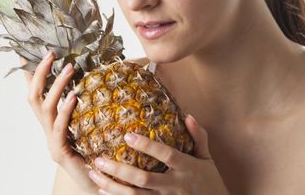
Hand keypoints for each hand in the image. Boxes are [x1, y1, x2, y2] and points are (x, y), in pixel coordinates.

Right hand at [20, 52, 97, 193]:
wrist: (97, 183)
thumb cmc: (96, 151)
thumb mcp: (91, 123)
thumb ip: (90, 104)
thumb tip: (100, 78)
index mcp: (51, 121)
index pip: (36, 92)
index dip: (30, 73)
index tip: (26, 52)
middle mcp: (47, 129)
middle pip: (33, 96)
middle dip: (40, 73)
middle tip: (51, 53)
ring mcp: (50, 141)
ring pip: (45, 108)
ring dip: (56, 86)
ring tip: (70, 68)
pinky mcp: (59, 152)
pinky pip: (59, 128)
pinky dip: (65, 110)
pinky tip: (73, 96)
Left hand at [87, 114, 229, 194]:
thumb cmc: (210, 182)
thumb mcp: (207, 158)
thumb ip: (199, 137)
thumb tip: (188, 116)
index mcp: (186, 168)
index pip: (165, 155)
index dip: (147, 146)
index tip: (127, 136)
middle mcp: (174, 185)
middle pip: (143, 179)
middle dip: (120, 170)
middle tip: (100, 159)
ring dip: (112, 186)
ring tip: (94, 174)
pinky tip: (102, 191)